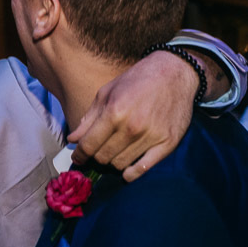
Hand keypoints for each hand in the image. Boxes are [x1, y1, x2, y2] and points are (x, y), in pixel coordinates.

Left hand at [69, 50, 194, 180]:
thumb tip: (72, 140)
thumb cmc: (137, 80)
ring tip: (114, 153)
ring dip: (113, 162)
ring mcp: (151, 136)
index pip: (89, 145)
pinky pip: (144, 168)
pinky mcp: (167, 143)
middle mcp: (132, 127)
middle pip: (103, 157)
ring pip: (120, 164)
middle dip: (96, 157)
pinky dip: (131, 173)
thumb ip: (89, 118)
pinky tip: (126, 170)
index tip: (77, 158)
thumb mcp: (107, 92)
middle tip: (98, 152)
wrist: (175, 73)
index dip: (79, 155)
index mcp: (114, 112)